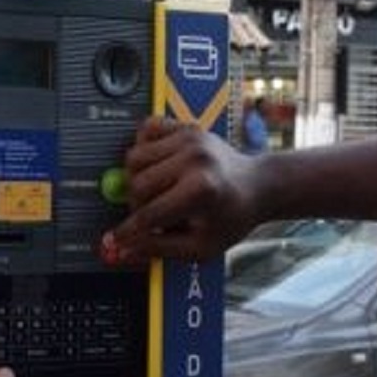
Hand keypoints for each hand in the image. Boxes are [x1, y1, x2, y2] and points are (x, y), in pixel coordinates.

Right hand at [105, 116, 263, 261]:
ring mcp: (189, 138)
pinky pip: (145, 130)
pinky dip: (144, 147)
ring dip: (137, 178)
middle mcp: (193, 159)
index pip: (148, 214)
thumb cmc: (230, 219)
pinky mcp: (185, 126)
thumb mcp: (200, 247)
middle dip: (136, 204)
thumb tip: (122, 251)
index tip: (119, 238)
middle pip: (136, 184)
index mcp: (200, 191)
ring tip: (157, 191)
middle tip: (151, 214)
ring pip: (134, 157)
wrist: (257, 185)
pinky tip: (158, 165)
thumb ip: (159, 249)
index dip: (129, 230)